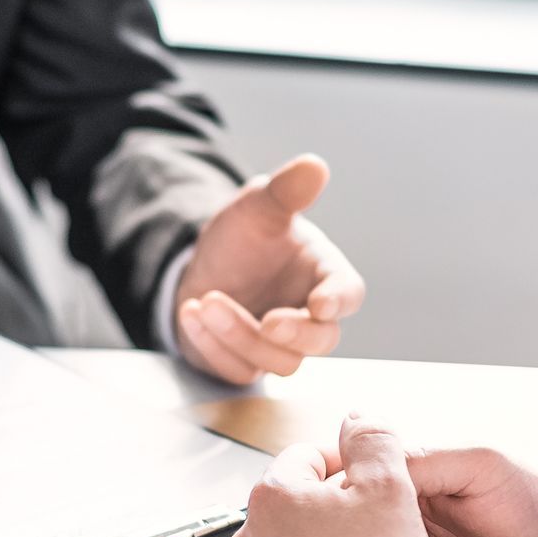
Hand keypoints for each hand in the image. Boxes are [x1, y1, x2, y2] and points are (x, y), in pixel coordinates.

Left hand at [174, 155, 363, 383]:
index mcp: (323, 276)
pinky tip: (190, 314)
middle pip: (321, 341)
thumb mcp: (258, 206)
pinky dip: (212, 346)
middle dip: (294, 334)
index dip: (338, 300)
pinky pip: (239, 371)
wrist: (201, 266)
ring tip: (205, 301)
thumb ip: (286, 191)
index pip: (347, 293)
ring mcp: (279, 346)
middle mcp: (308, 316)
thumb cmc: (244, 237)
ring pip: (279, 361)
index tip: (321, 303)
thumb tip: (314, 165)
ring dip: (240, 336)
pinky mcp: (247, 364)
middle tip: (268, 322)